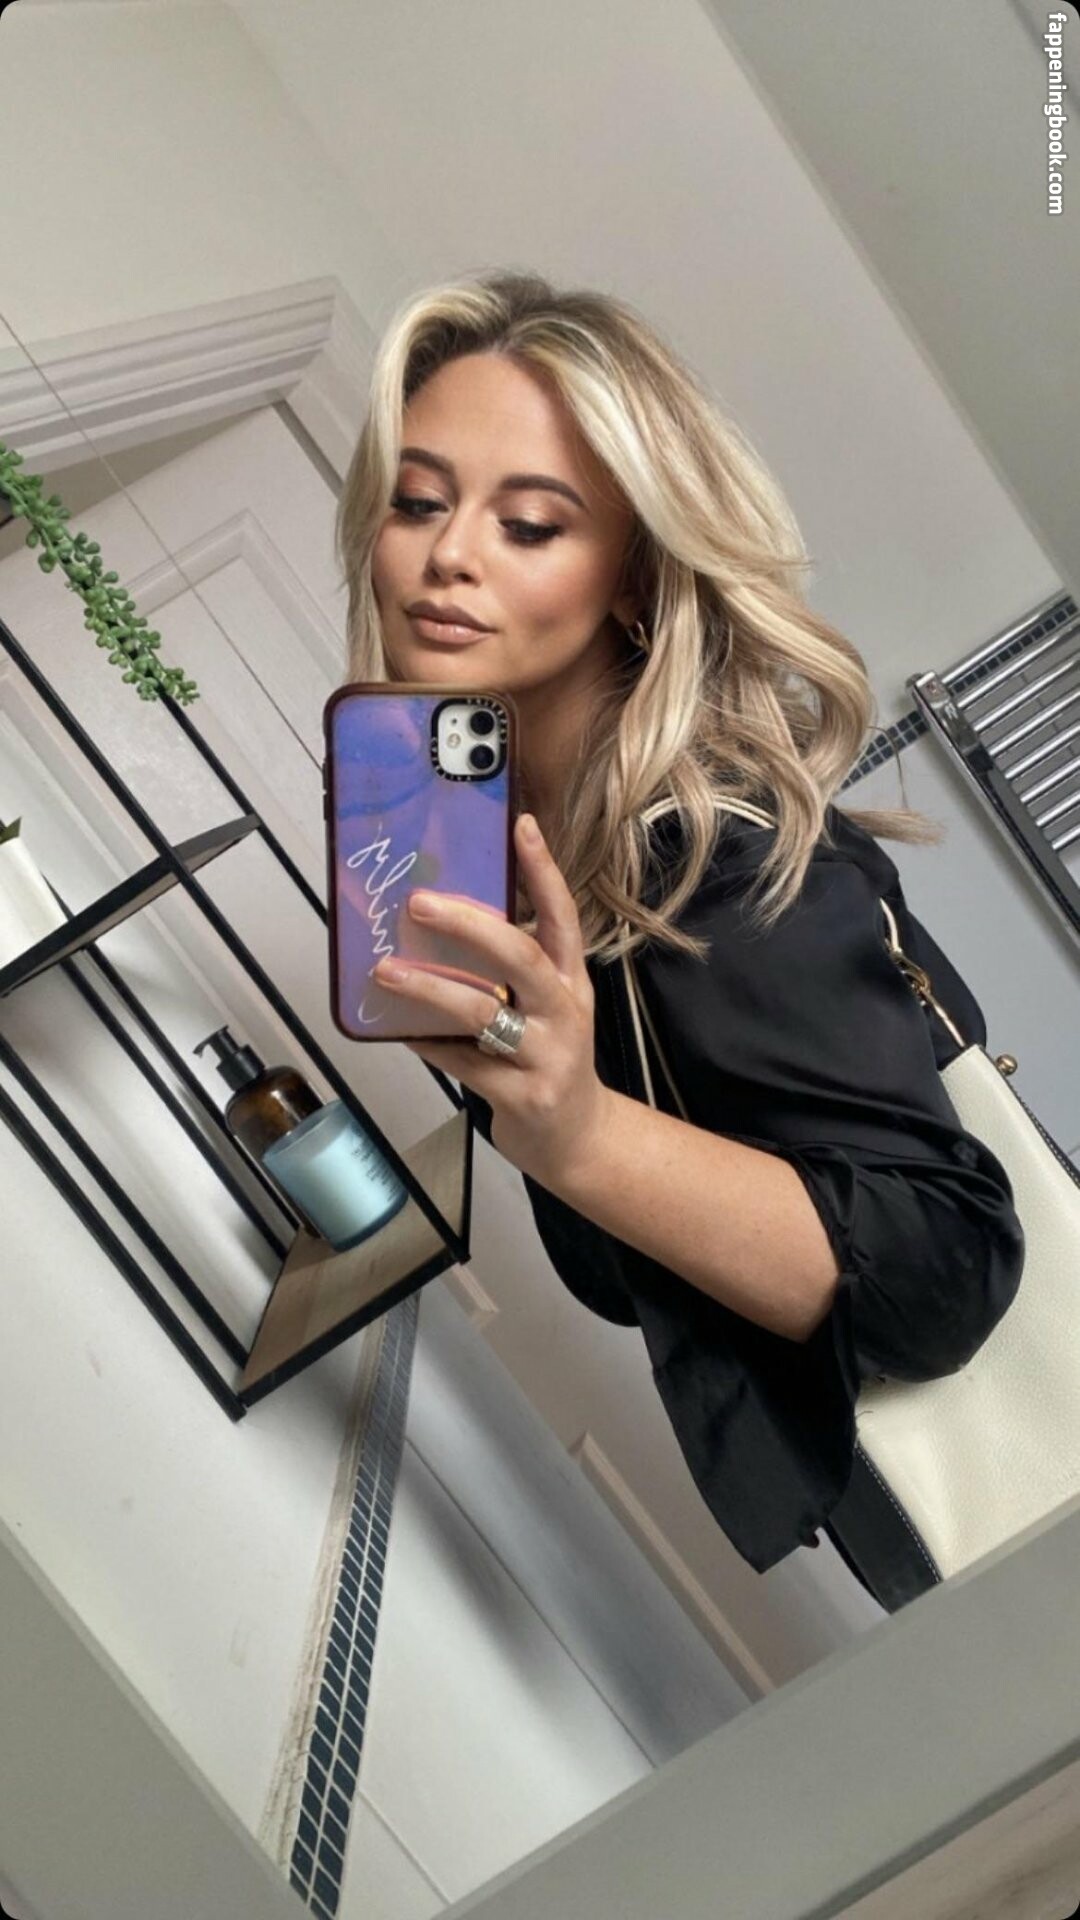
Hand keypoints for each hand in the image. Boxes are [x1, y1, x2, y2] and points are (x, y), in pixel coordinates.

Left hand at [371, 813, 613, 1190]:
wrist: (576, 1138)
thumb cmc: (548, 1058)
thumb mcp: (546, 1007)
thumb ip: (510, 971)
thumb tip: (442, 922)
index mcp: (569, 979)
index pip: (563, 916)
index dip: (543, 871)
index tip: (520, 825)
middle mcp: (565, 1010)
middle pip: (521, 957)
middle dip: (468, 925)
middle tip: (417, 901)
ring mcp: (546, 1055)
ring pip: (482, 1011)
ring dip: (428, 988)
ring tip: (385, 971)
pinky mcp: (521, 1095)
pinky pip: (460, 1061)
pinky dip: (425, 1042)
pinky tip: (396, 1030)